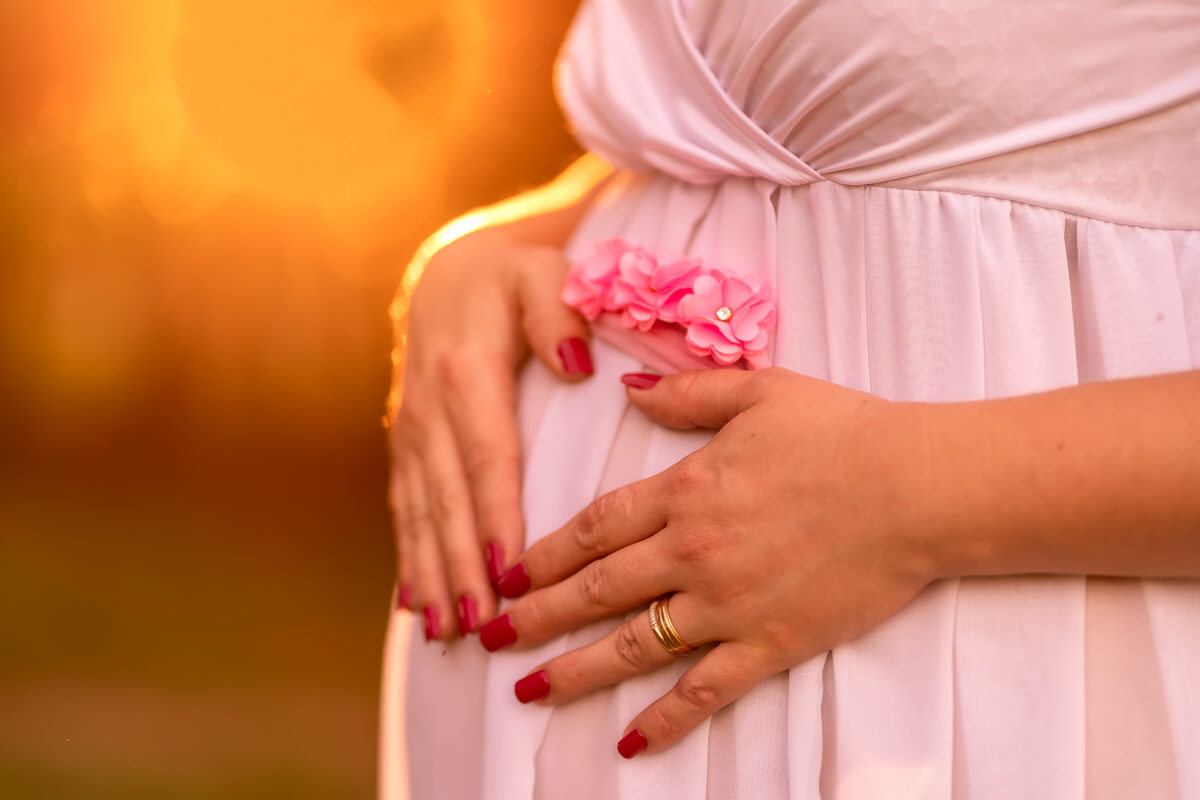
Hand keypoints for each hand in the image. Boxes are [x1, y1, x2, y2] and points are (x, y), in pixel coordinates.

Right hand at [388, 225, 593, 640]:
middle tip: (483, 624)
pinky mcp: (407, 446)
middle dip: (461, 565)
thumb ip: (557, 314)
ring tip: (446, 632)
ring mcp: (412, 431)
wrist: (447, 274)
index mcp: (467, 372)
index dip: (496, 515)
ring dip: (432, 575)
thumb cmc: (511, 278)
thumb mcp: (541, 275)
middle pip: (447, 498)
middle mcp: (430, 409)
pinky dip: (409, 558)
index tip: (508, 570)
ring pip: (420, 513)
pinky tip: (414, 605)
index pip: (487, 456)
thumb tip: (575, 365)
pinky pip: (404, 508)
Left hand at [478, 367, 936, 755]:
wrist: (918, 487)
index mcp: (685, 490)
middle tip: (491, 636)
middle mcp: (692, 551)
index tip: (508, 574)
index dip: (545, 554)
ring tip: (530, 691)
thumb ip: (685, 393)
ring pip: (633, 646)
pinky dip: (666, 720)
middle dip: (537, 616)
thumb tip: (628, 391)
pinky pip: (705, 690)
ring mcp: (728, 603)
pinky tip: (630, 741)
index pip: (594, 529)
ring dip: (576, 672)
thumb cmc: (843, 432)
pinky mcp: (770, 643)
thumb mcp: (758, 390)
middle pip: (596, 591)